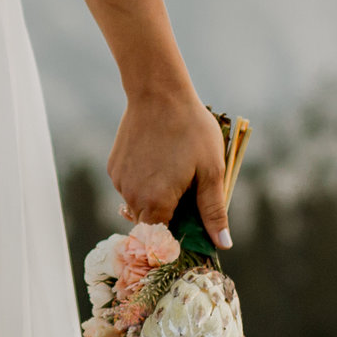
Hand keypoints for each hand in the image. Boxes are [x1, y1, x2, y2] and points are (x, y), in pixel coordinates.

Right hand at [108, 87, 230, 248]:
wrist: (158, 93)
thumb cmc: (191, 129)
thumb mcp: (212, 170)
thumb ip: (213, 210)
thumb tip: (223, 243)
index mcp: (156, 202)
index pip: (161, 241)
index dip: (176, 239)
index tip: (189, 229)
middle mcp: (132, 197)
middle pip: (149, 224)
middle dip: (168, 217)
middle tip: (188, 191)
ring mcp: (120, 181)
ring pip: (139, 205)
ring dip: (155, 198)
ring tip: (174, 169)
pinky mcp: (114, 167)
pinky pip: (130, 186)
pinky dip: (143, 182)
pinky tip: (158, 159)